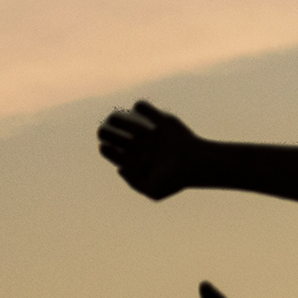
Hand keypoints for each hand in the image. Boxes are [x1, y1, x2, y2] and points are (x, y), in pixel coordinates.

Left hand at [96, 99, 210, 199]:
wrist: (196, 163)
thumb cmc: (175, 179)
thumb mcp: (152, 190)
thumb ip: (134, 182)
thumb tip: (120, 169)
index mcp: (142, 163)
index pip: (119, 156)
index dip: (108, 152)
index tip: (103, 146)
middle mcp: (146, 149)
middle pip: (122, 140)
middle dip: (109, 135)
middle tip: (101, 131)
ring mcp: (155, 136)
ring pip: (132, 125)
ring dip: (119, 120)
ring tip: (112, 118)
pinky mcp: (165, 124)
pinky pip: (151, 112)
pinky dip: (142, 107)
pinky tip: (136, 107)